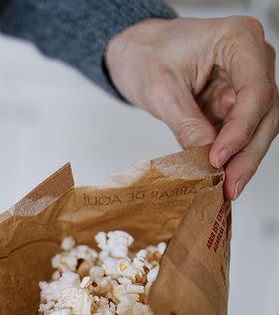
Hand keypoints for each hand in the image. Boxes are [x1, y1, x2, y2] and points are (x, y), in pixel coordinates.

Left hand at [106, 16, 278, 198]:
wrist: (135, 50)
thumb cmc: (145, 53)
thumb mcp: (160, 88)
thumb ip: (186, 122)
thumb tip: (206, 157)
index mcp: (238, 39)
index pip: (255, 90)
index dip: (241, 129)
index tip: (219, 158)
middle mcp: (251, 59)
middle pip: (265, 112)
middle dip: (248, 153)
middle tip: (230, 186)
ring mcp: (246, 81)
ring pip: (258, 126)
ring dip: (243, 159)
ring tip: (226, 188)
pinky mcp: (234, 101)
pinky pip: (240, 131)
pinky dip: (232, 154)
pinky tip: (221, 176)